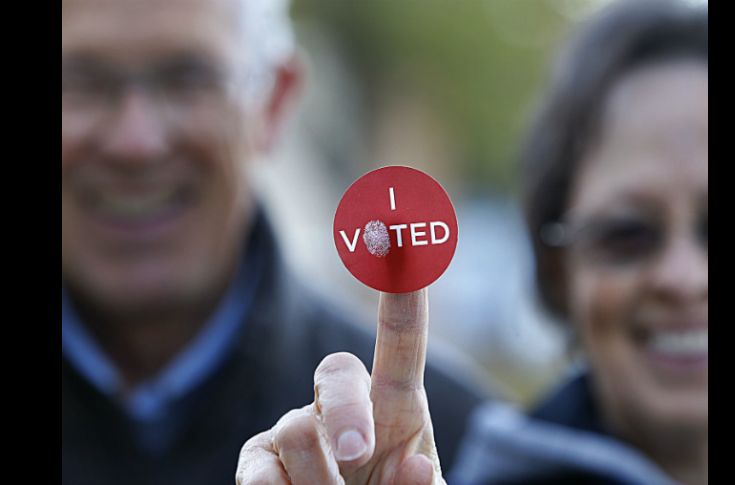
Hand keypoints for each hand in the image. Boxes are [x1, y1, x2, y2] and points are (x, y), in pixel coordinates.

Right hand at [235, 289, 443, 484]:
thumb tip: (415, 467)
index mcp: (395, 406)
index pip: (401, 341)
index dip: (403, 294)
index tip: (401, 233)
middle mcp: (342, 404)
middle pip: (336, 371)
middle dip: (348, 411)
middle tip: (360, 455)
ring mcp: (296, 429)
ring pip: (297, 431)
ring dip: (322, 483)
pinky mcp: (258, 460)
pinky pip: (258, 472)